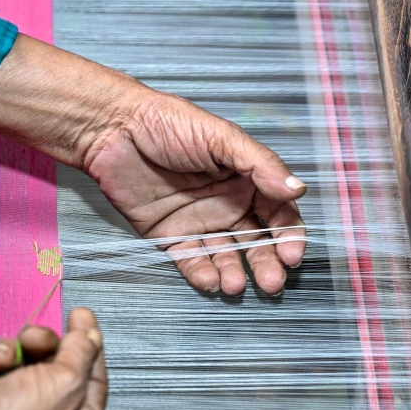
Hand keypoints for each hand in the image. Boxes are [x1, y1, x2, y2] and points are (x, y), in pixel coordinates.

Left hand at [0, 34, 306, 294]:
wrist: (112, 129)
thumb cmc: (170, 124)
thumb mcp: (221, 137)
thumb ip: (259, 164)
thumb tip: (298, 189)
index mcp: (247, 179)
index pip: (278, 213)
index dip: (289, 236)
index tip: (292, 255)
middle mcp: (228, 204)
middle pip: (256, 241)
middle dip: (266, 263)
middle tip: (271, 283)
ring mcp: (199, 222)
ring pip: (225, 256)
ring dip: (235, 272)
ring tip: (235, 285)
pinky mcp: (169, 236)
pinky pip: (190, 260)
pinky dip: (201, 273)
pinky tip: (210, 282)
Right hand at [0, 308, 106, 409]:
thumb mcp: (65, 383)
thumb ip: (82, 351)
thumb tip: (90, 331)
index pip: (93, 379)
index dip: (89, 345)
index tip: (81, 314)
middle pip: (55, 366)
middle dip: (41, 344)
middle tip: (31, 338)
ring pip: (17, 362)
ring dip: (5, 355)